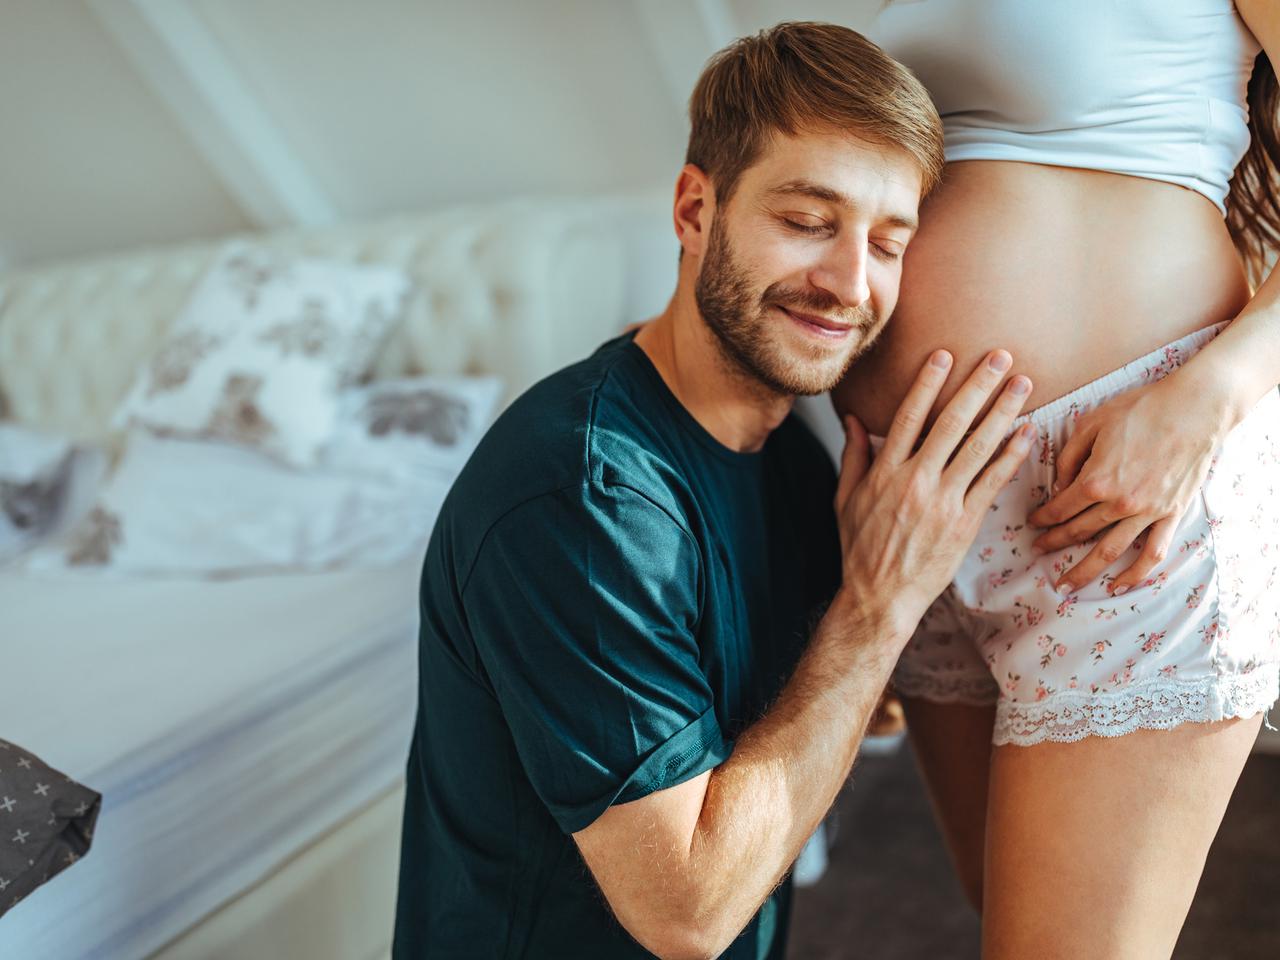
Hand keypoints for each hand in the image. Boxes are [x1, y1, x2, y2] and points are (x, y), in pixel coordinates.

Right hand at [834, 349, 1034, 636]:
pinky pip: (992, 482)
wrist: (879, 597)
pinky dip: (1011, 455)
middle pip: (950, 423)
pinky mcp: (964, 523)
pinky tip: (1027, 432)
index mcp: (884, 472)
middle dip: (977, 386)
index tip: (944, 355)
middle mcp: (914, 481)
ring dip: (1003, 411)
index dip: (927, 384)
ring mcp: (942, 502)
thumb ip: (854, 456)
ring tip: (1022, 384)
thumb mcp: (845, 499)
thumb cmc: (860, 548)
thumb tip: (852, 418)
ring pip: (978, 447)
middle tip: (999, 356)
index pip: (907, 417)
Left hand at [1026, 374, 1228, 596]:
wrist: (1195, 408)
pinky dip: (1135, 574)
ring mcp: (1147, 513)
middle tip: (1037, 550)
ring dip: (1083, 571)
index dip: (1042, 518)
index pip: (1059, 508)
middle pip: (1077, 531)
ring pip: (1108, 551)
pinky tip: (1118, 586)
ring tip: (1065, 586)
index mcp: (1095, 480)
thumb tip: (1058, 487)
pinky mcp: (1171, 515)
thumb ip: (1068, 458)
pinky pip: (1152, 553)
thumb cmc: (1141, 410)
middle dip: (1053, 543)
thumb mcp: (1091, 424)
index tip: (1032, 524)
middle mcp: (1118, 503)